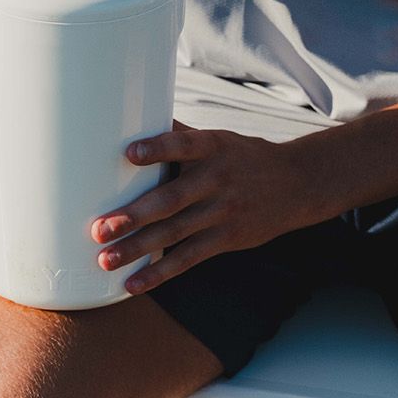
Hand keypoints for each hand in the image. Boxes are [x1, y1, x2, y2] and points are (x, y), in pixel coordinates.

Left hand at [91, 122, 328, 294]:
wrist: (297, 185)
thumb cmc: (244, 158)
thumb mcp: (220, 139)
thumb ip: (180, 135)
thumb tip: (134, 115)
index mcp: (212, 147)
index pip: (183, 145)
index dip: (157, 149)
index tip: (129, 153)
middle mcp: (217, 180)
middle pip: (171, 199)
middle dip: (134, 216)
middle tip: (99, 229)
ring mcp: (222, 212)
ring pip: (174, 233)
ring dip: (138, 249)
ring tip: (105, 260)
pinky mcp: (226, 239)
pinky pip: (188, 258)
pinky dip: (160, 273)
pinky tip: (133, 283)